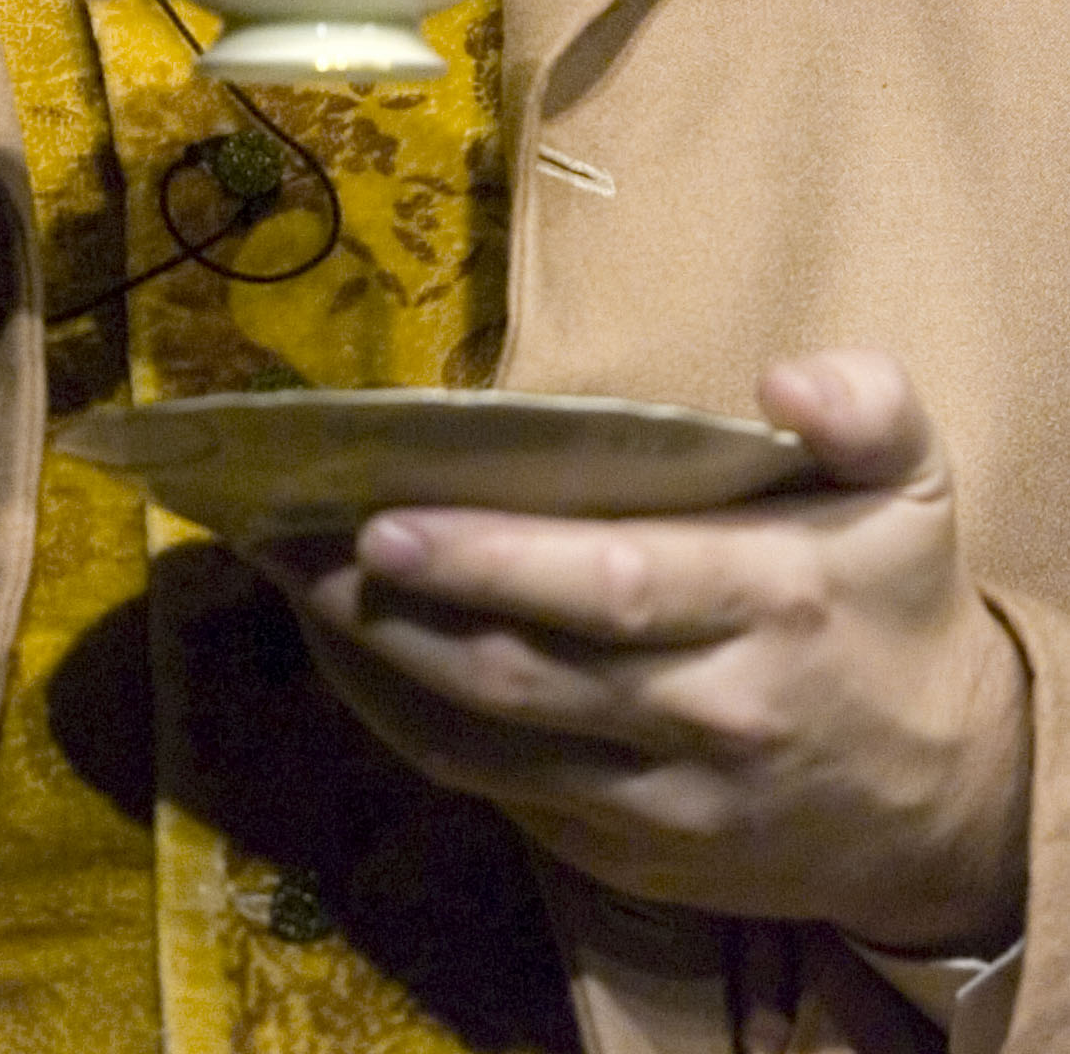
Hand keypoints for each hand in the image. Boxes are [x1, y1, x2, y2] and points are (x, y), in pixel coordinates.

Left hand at [259, 351, 1030, 953]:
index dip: (490, 560)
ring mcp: (662, 804)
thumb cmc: (895, 607)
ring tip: (288, 584)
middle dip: (392, 610)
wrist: (950, 801)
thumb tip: (787, 379)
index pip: (611, 587)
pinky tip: (351, 657)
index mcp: (771, 606)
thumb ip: (866, 410)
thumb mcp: (913, 488)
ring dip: (375, 668)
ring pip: (489, 746)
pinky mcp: (628, 859)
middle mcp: (708, 716)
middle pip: (523, 672)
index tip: (383, 518)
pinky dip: (413, 729)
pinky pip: (498, 794)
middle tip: (287, 542)